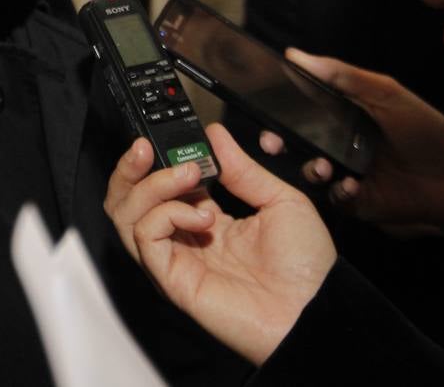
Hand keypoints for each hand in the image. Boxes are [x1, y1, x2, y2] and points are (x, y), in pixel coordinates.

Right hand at [104, 123, 335, 365]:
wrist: (315, 309)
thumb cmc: (306, 267)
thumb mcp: (280, 200)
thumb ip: (243, 169)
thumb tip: (214, 134)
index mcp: (207, 220)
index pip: (161, 185)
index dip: (159, 159)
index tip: (173, 137)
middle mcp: (183, 239)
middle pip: (128, 200)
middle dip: (130, 168)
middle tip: (145, 146)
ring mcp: (175, 259)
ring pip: (128, 215)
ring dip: (151, 185)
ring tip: (188, 175)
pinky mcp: (171, 279)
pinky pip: (146, 237)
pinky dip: (167, 215)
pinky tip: (204, 216)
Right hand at [279, 49, 443, 228]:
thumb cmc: (425, 132)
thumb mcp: (388, 95)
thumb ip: (345, 76)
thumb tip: (296, 55)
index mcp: (340, 114)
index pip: (299, 106)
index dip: (278, 105)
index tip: (262, 101)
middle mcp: (335, 143)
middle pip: (293, 140)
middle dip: (275, 141)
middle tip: (272, 141)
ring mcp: (341, 172)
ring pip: (306, 170)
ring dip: (308, 167)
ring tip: (323, 167)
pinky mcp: (351, 200)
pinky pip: (330, 197)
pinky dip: (336, 191)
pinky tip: (351, 184)